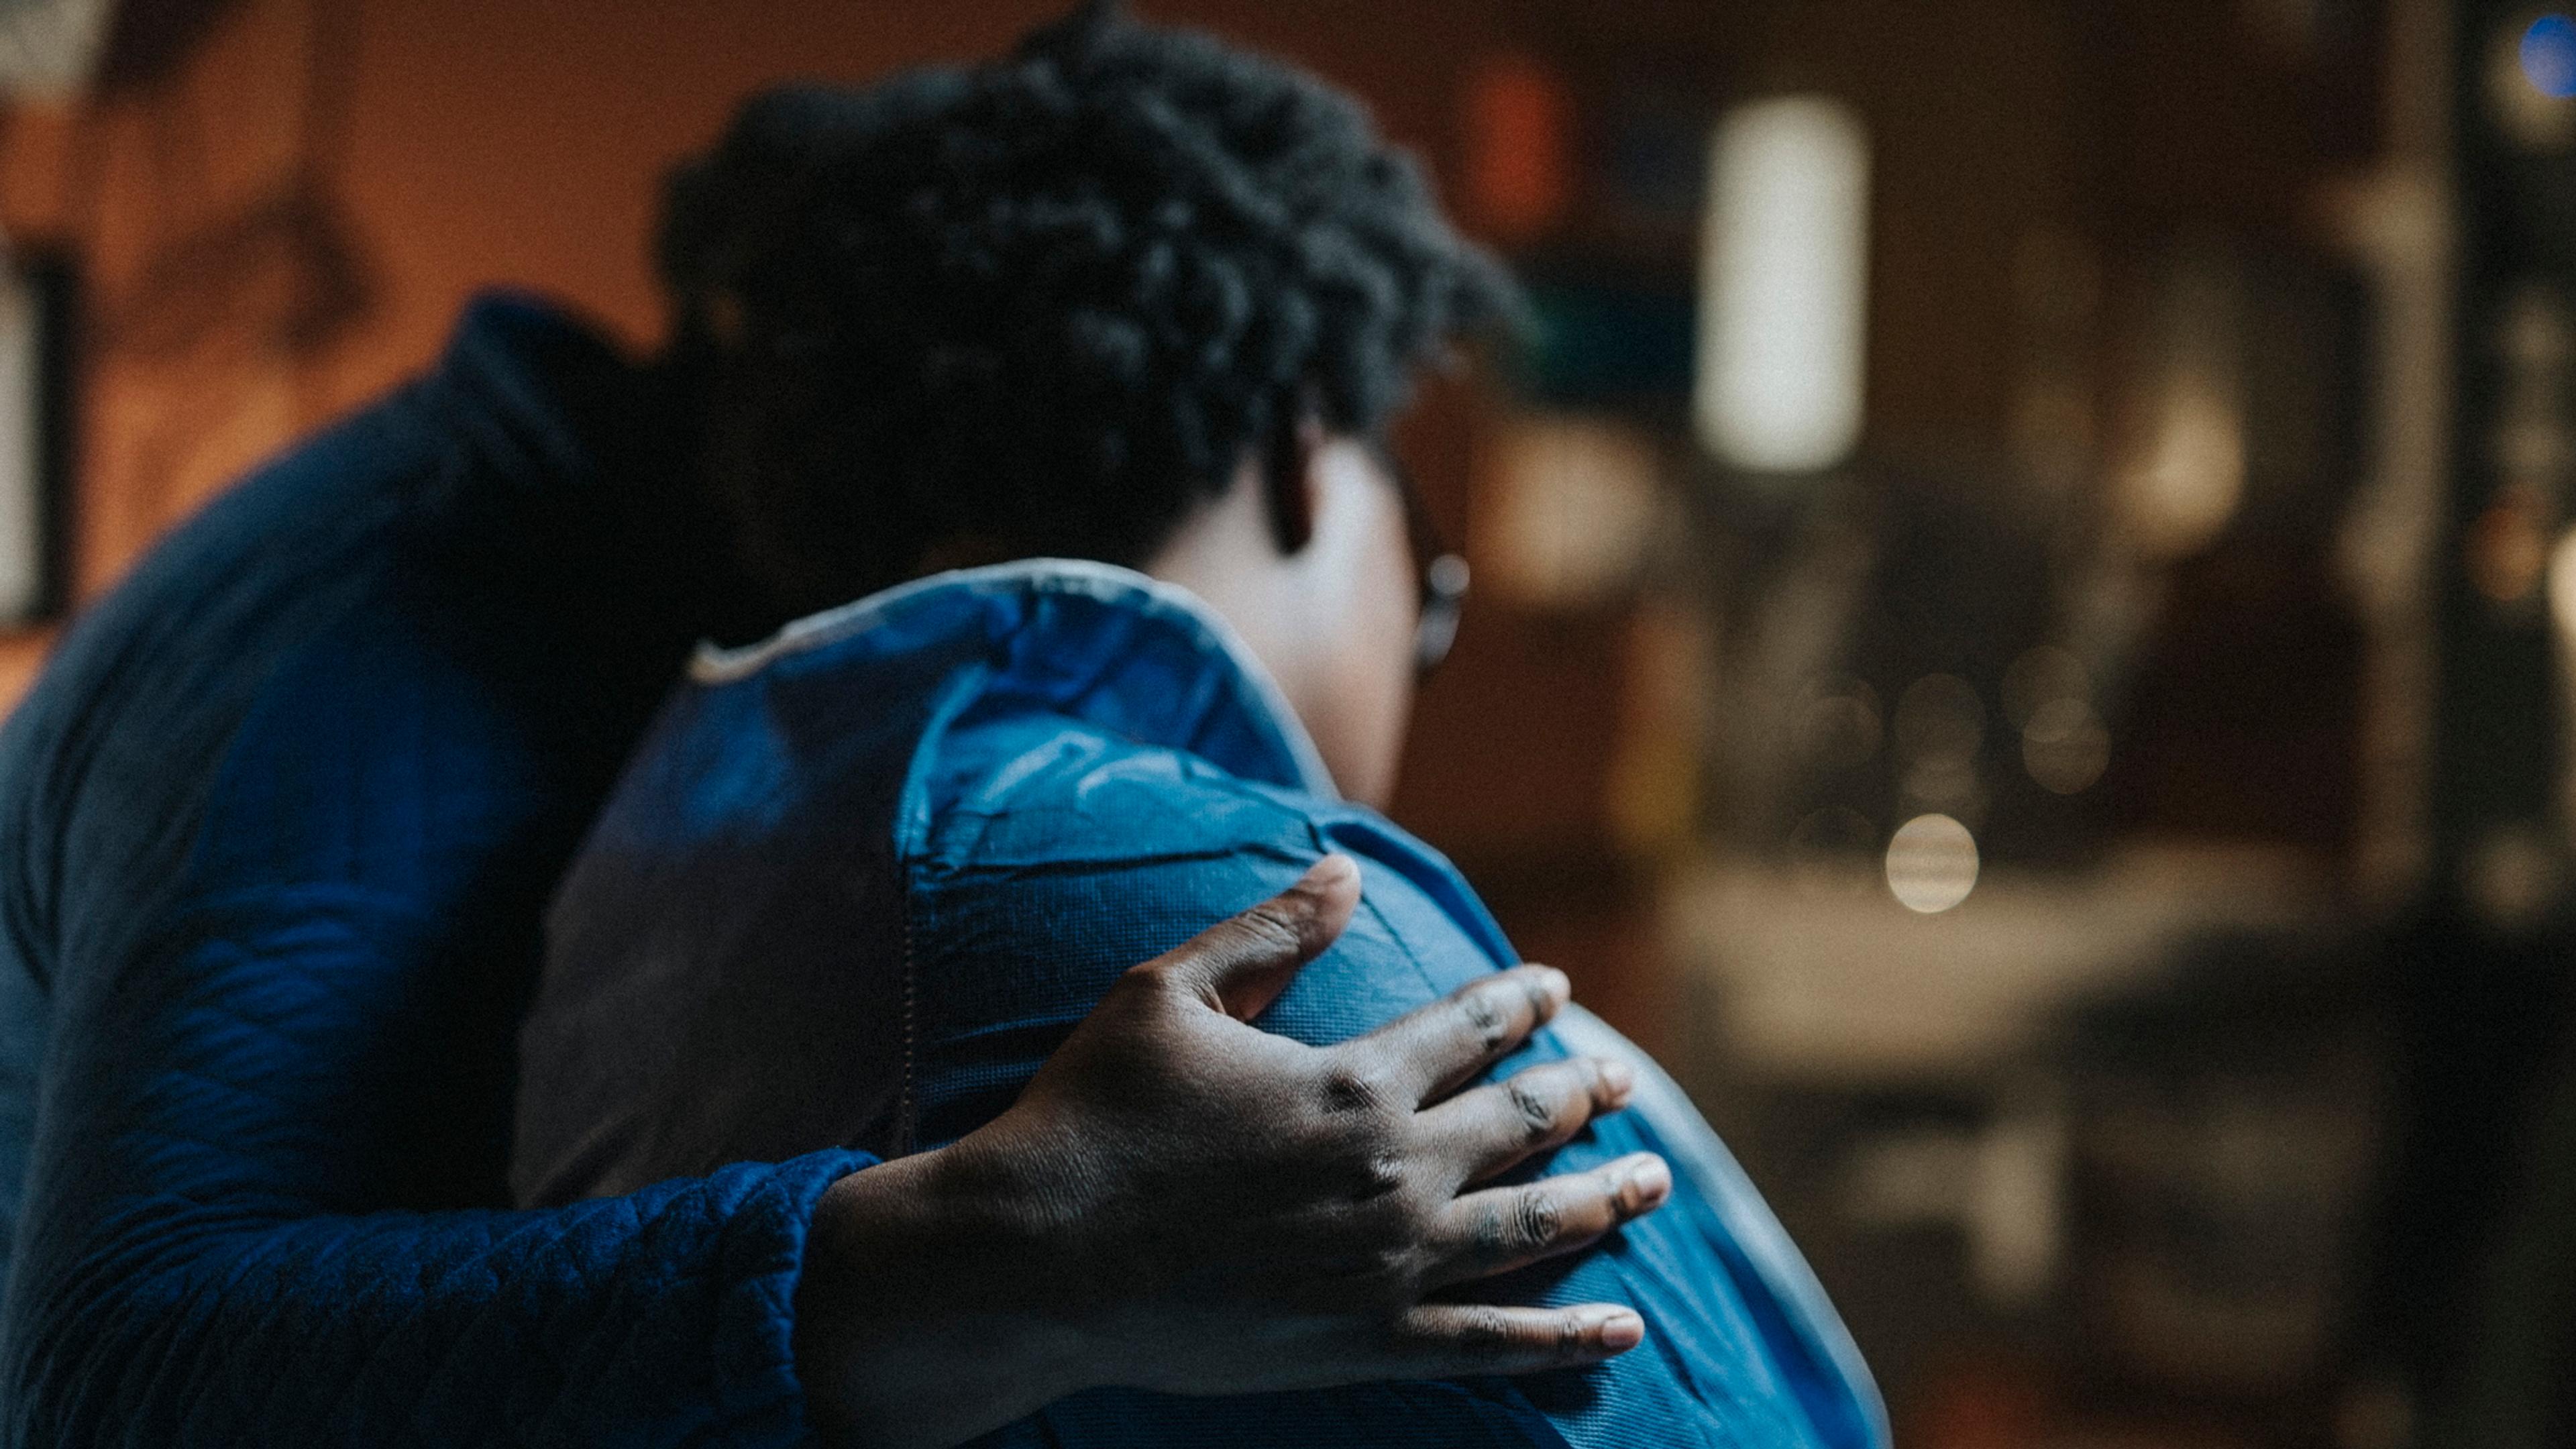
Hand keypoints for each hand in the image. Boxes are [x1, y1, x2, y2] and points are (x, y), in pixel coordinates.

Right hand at [793, 855, 1669, 1446]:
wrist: (1037, 1258)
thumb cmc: (1091, 1114)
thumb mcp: (1166, 992)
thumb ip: (1268, 933)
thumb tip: (1345, 870)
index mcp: (1352, 1080)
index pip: (1473, 1028)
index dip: (1523, 1001)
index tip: (1559, 989)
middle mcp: (1392, 1171)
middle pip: (1522, 1123)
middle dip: (1581, 1094)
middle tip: (1624, 1082)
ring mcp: (1387, 1264)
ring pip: (1532, 1226)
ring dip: (1603, 1199)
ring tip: (1655, 1180)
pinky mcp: (1366, 1342)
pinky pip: (1494, 1342)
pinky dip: (1568, 1336)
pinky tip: (1625, 1329)